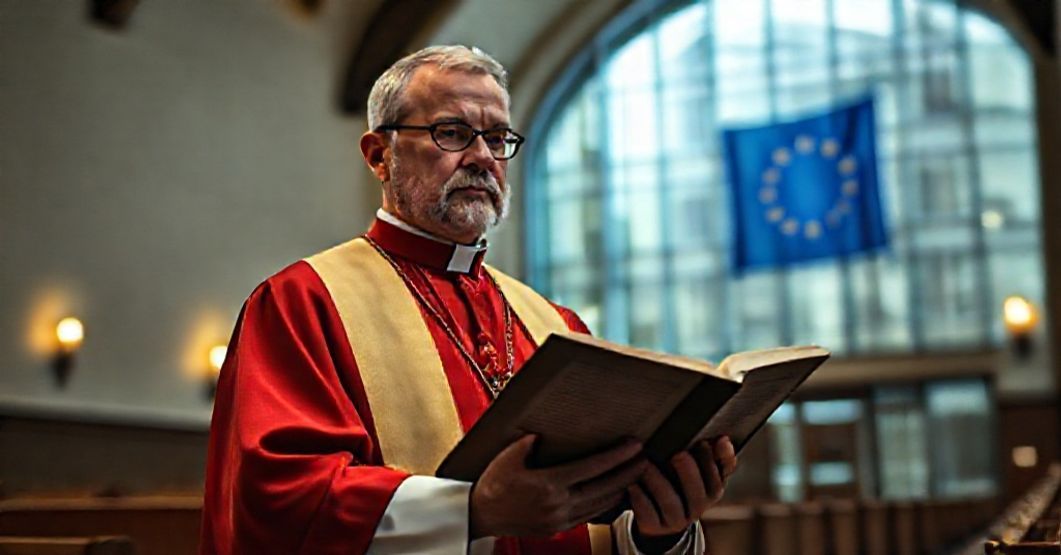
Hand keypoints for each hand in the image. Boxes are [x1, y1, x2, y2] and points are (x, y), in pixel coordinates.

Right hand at [470, 435, 647, 537]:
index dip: (616, 456)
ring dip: (620, 489)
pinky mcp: (557, 527)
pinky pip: (589, 516)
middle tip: (645, 459)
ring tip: (635, 476)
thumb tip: (543, 434)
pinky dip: (605, 505)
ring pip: (599, 505)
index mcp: (549, 484)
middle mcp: (558, 504)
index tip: (633, 446)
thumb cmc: (493, 484)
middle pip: (603, 488)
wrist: (481, 514)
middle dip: (628, 473)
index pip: (592, 468)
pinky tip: (613, 495)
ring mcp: (559, 519)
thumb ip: (529, 443)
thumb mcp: (508, 456)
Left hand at [629, 436, 737, 539]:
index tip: (704, 443)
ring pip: (671, 504)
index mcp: (711, 491)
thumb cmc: (681, 484)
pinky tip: (633, 484)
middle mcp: (696, 508)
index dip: (713, 463)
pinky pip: (648, 515)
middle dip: (689, 474)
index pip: (717, 479)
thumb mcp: (699, 471)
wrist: (661, 520)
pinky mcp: (654, 526)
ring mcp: (676, 520)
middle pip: (698, 495)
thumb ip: (713, 456)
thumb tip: (723, 440)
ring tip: (647, 465)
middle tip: (679, 455)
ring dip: (659, 483)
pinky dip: (640, 499)